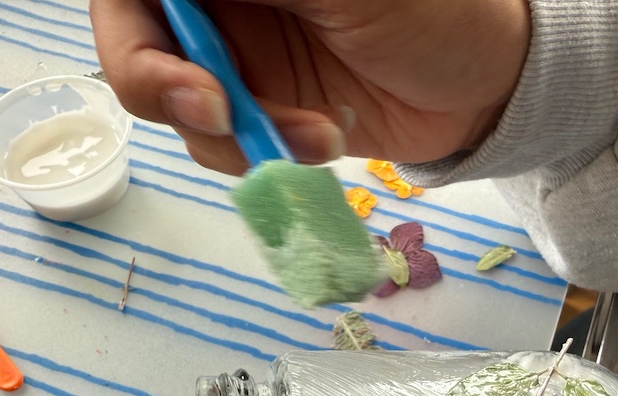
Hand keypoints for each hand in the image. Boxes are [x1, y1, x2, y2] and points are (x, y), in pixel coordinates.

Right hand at [88, 0, 529, 172]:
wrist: (484, 84)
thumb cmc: (432, 8)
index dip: (134, 32)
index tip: (179, 67)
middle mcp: (221, 8)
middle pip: (137, 45)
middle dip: (165, 88)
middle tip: (219, 114)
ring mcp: (239, 61)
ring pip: (177, 108)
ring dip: (234, 134)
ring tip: (314, 135)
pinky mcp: (264, 115)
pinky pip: (225, 148)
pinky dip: (262, 158)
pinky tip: (323, 142)